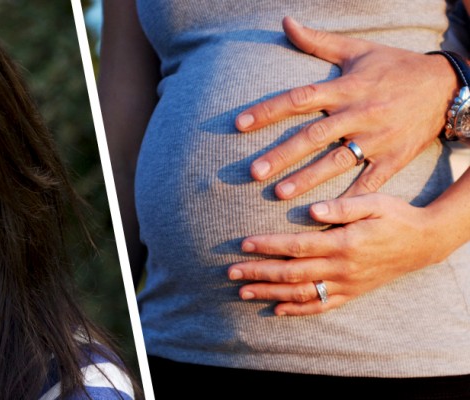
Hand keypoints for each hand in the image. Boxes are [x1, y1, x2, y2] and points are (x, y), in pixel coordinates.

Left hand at [226, 194, 450, 315]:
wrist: (424, 243)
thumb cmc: (395, 216)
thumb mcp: (374, 202)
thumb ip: (342, 206)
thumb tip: (312, 211)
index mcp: (343, 243)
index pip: (296, 246)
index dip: (268, 246)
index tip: (243, 244)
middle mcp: (341, 268)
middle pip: (291, 273)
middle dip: (259, 273)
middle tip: (231, 272)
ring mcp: (346, 284)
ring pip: (301, 293)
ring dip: (269, 293)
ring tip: (243, 292)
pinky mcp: (351, 293)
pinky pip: (320, 306)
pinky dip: (297, 310)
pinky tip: (275, 309)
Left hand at [235, 16, 456, 199]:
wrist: (447, 86)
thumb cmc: (395, 66)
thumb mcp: (358, 50)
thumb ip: (318, 41)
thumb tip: (286, 22)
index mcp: (347, 88)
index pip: (300, 99)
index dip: (269, 110)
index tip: (239, 124)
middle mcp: (359, 114)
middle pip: (314, 136)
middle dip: (282, 154)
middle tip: (253, 171)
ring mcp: (377, 139)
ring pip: (337, 162)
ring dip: (307, 179)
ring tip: (278, 194)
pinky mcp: (393, 159)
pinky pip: (368, 183)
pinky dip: (348, 199)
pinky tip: (324, 215)